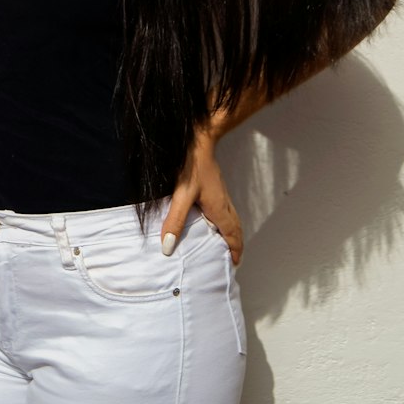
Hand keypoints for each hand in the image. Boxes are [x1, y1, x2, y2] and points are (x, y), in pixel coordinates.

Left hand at [161, 128, 242, 266]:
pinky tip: (212, 219)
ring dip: (231, 233)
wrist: (199, 138)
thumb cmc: (192, 165)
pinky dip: (225, 221)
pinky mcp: (216, 186)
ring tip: (223, 244)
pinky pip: (226, 210)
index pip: (233, 235)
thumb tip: (168, 247)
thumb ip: (174, 220)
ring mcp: (222, 193)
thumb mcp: (182, 195)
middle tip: (230, 258)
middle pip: (236, 228)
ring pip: (232, 218)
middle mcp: (224, 203)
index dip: (235, 250)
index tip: (234, 264)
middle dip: (235, 245)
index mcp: (220, 209)